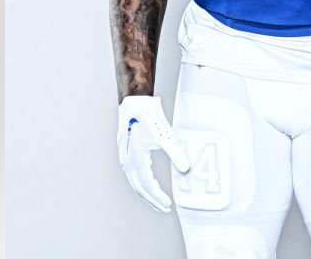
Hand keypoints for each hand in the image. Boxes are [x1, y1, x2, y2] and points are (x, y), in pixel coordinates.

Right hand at [116, 95, 190, 211]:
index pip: (146, 185)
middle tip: (165, 208)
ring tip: (158, 201)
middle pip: (139, 188)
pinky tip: (150, 185)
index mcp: (135, 158)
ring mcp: (125, 157)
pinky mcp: (127, 152)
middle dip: (152, 200)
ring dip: (146, 193)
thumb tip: (186, 170)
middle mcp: (127, 160)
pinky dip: (142, 183)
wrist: (135, 102)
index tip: (168, 204)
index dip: (157, 197)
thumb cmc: (149, 117)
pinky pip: (133, 174)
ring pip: (134, 182)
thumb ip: (176, 154)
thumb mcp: (165, 136)